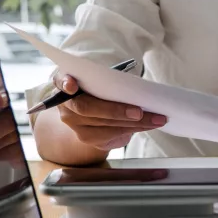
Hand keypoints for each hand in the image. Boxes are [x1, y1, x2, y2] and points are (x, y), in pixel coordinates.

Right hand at [51, 73, 166, 151]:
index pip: (60, 80)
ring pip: (104, 125)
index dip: (65, 83)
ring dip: (134, 123)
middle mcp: (66, 105)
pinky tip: (150, 125)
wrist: (95, 110)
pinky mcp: (87, 138)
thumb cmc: (102, 89)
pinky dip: (134, 129)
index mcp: (66, 82)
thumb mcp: (104, 80)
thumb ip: (110, 80)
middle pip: (87, 108)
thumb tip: (136, 86)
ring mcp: (74, 124)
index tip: (72, 85)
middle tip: (139, 111)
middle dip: (115, 110)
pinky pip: (112, 135)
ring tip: (156, 119)